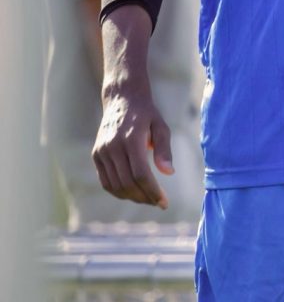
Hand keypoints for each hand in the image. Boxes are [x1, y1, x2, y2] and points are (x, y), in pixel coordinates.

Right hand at [92, 87, 173, 207]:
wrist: (121, 98)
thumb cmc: (146, 113)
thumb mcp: (160, 126)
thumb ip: (164, 149)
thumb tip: (169, 172)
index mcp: (131, 138)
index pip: (141, 174)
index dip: (152, 191)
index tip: (164, 203)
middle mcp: (113, 146)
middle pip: (128, 183)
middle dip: (144, 197)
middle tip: (158, 203)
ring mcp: (102, 151)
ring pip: (115, 185)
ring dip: (132, 197)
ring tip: (147, 198)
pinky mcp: (96, 154)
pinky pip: (106, 181)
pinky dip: (118, 192)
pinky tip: (132, 193)